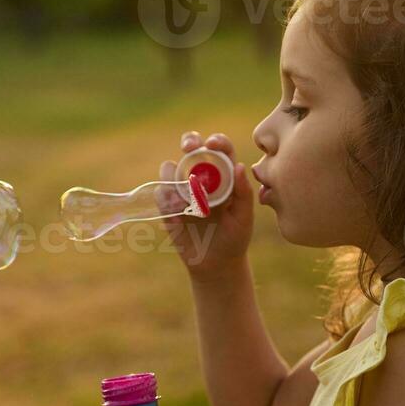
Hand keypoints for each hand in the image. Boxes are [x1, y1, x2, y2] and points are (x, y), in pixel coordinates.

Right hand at [156, 131, 254, 279]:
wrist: (216, 264)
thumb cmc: (235, 238)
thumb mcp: (243, 217)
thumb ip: (244, 193)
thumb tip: (239, 166)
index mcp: (224, 176)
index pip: (220, 150)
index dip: (216, 141)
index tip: (213, 144)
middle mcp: (201, 177)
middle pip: (191, 149)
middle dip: (189, 141)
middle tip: (189, 148)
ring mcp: (182, 190)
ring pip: (170, 168)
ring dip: (174, 174)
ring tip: (186, 197)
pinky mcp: (168, 206)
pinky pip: (161, 193)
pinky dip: (167, 198)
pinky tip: (178, 212)